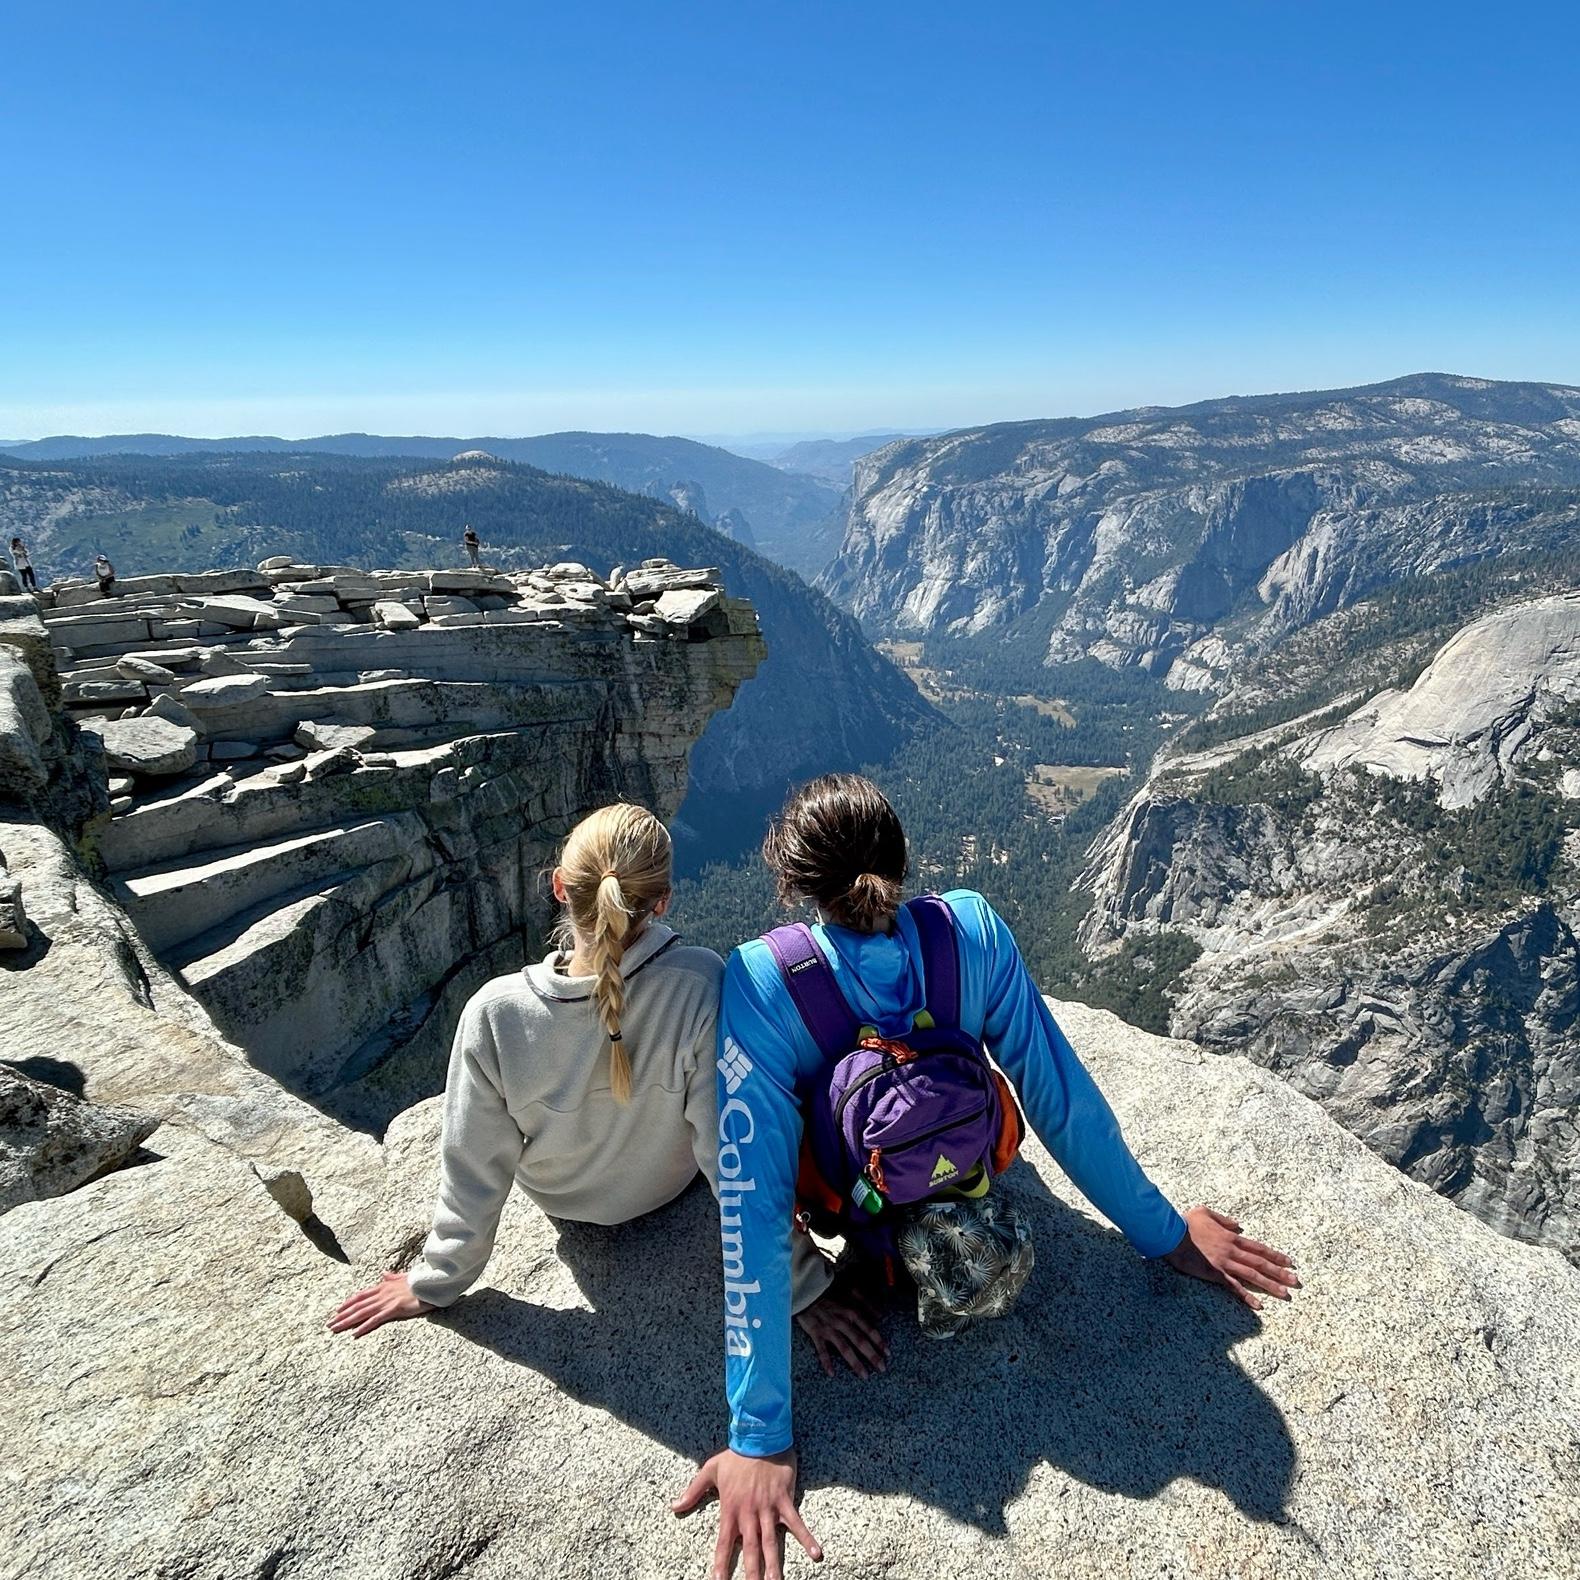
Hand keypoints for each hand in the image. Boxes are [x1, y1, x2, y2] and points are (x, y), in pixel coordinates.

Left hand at [327, 1270, 433, 1336]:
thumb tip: (383, 1273)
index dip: (348, 1303)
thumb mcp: (404, 1277)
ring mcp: (387, 1301)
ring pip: (362, 1312)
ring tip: (335, 1329)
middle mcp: (382, 1293)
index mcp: (384, 1286)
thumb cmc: (420, 1280)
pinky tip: (354, 1333)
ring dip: (347, 1321)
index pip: (361, 1295)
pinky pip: (376, 1319)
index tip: (337, 1310)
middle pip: (357, 1305)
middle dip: (342, 1315)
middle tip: (329, 1324)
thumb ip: (392, 1277)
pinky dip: (364, 1326)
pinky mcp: (394, 1309)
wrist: (432, 1281)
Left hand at [673, 1448, 819, 1579]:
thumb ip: (693, 1491)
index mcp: (731, 1508)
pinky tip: (816, 1553)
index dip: (722, 1562)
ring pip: (771, 1541)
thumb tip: (674, 1506)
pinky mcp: (784, 1500)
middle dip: (751, 1572)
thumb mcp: (710, 1470)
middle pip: (750, 1548)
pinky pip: (796, 1522)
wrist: (759, 1436)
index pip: (724, 1541)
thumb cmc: (735, 1454)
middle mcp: (749, 1513)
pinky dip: (807, 1538)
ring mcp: (768, 1508)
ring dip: (774, 1564)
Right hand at [796, 1280, 887, 1378]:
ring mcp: (829, 1329)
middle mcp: (842, 1322)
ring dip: (855, 1363)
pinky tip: (832, 1373)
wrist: (807, 1292)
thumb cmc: (829, 1294)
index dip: (879, 1342)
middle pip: (860, 1341)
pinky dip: (827, 1362)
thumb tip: (880, 1315)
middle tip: (882, 1368)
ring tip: (864, 1375)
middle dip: (872, 1356)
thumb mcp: (849, 1293)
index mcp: (851, 1312)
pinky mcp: (816, 1333)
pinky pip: (822, 1350)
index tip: (887, 1353)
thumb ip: (865, 1303)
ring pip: (844, 1348)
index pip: (869, 1329)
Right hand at [1163, 1205, 1300, 1310]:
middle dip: (1279, 1272)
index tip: (1289, 1262)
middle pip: (1260, 1263)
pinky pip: (1234, 1287)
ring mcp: (1225, 1264)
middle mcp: (1232, 1251)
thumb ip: (1223, 1219)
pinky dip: (1246, 1297)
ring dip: (1270, 1285)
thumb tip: (1236, 1224)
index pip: (1258, 1248)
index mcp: (1231, 1237)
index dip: (1274, 1255)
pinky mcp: (1215, 1274)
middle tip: (1295, 1281)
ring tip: (1285, 1293)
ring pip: (1252, 1276)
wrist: (1172, 1236)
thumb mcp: (1205, 1211)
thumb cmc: (1186, 1222)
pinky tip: (1258, 1306)